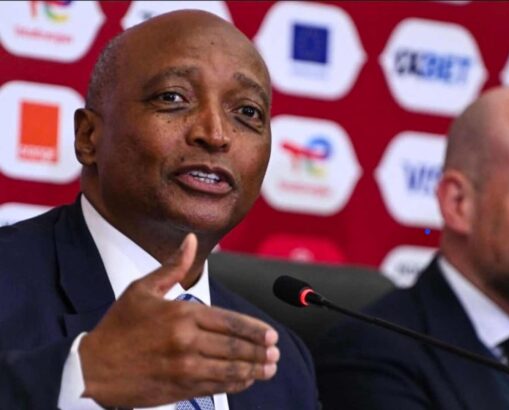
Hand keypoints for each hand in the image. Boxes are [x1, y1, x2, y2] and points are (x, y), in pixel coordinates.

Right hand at [79, 233, 278, 406]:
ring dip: (255, 369)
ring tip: (270, 368)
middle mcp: (187, 341)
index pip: (230, 321)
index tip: (271, 335)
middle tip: (275, 353)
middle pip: (235, 346)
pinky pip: (216, 386)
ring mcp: (185, 368)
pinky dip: (235, 384)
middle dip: (260, 350)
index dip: (255, 329)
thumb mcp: (142, 290)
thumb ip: (173, 266)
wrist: (92, 369)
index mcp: (182, 314)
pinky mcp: (180, 389)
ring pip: (230, 368)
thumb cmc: (118, 328)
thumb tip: (190, 240)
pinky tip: (246, 380)